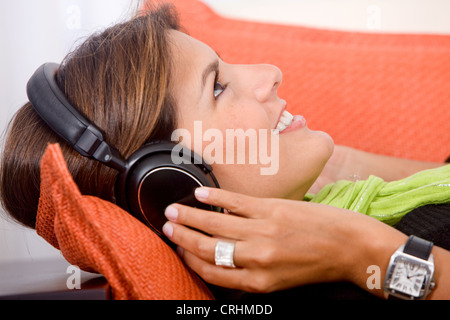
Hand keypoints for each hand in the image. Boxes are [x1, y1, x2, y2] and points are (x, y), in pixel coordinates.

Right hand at [162, 187, 405, 293]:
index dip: (190, 260)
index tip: (180, 249)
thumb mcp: (282, 281)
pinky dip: (214, 197)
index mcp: (258, 281)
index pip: (212, 271)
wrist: (351, 246)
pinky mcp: (272, 208)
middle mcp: (256, 258)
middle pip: (207, 248)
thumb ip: (252, 273)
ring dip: (189, 216)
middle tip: (166, 227)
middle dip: (182, 237)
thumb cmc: (318, 264)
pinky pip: (235, 202)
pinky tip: (200, 194)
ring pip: (215, 224)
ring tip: (173, 210)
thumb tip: (225, 260)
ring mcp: (263, 230)